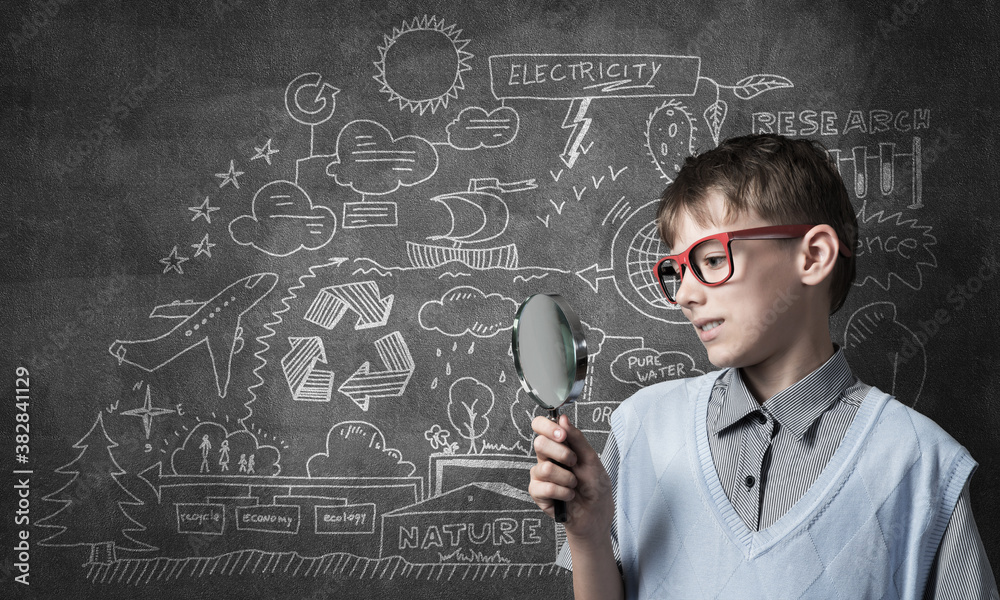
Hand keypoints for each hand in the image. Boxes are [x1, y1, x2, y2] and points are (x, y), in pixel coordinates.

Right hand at [528, 414, 613, 541]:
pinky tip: (568, 496)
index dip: (547, 427)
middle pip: (539, 443)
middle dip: (562, 453)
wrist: (596, 514)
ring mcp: (540, 476)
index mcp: (558, 446)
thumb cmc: (595, 486)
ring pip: (544, 468)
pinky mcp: (538, 493)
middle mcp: (546, 458)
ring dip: (566, 478)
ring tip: (574, 484)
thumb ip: (577, 439)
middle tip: (574, 463)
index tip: (562, 435)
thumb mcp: (591, 459)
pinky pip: (544, 488)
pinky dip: (563, 492)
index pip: (540, 427)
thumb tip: (563, 419)